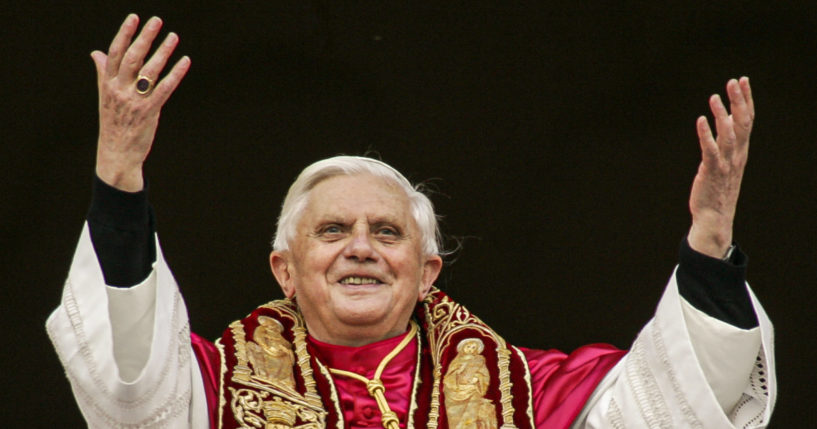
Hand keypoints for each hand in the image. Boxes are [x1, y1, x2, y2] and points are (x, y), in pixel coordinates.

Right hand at [92, 14, 190, 191]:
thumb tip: (96, 52)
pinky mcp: (149, 112)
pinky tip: (184, 61)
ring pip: (149, 71)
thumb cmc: (113, 123)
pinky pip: (164, 89)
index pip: (115, 53)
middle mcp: (119, 90)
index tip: (134, 17)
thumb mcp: (105, 96)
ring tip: (173, 37)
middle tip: (157, 21)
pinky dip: (175, 74)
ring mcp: (134, 101)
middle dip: (145, 38)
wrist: (116, 154)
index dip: (125, 34)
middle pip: (133, 58)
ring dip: (163, 52)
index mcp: (107, 84)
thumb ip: (103, 73)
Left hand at [687, 77, 753, 258]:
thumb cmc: (718, 186)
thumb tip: (726, 118)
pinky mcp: (711, 171)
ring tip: (714, 97)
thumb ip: (727, 140)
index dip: (746, 100)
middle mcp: (736, 154)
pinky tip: (701, 120)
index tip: (743, 80)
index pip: (747, 120)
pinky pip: (710, 150)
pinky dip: (706, 134)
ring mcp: (725, 163)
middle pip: (742, 123)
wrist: (714, 216)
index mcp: (741, 150)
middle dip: (739, 101)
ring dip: (721, 114)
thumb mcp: (726, 160)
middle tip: (734, 81)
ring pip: (728, 134)